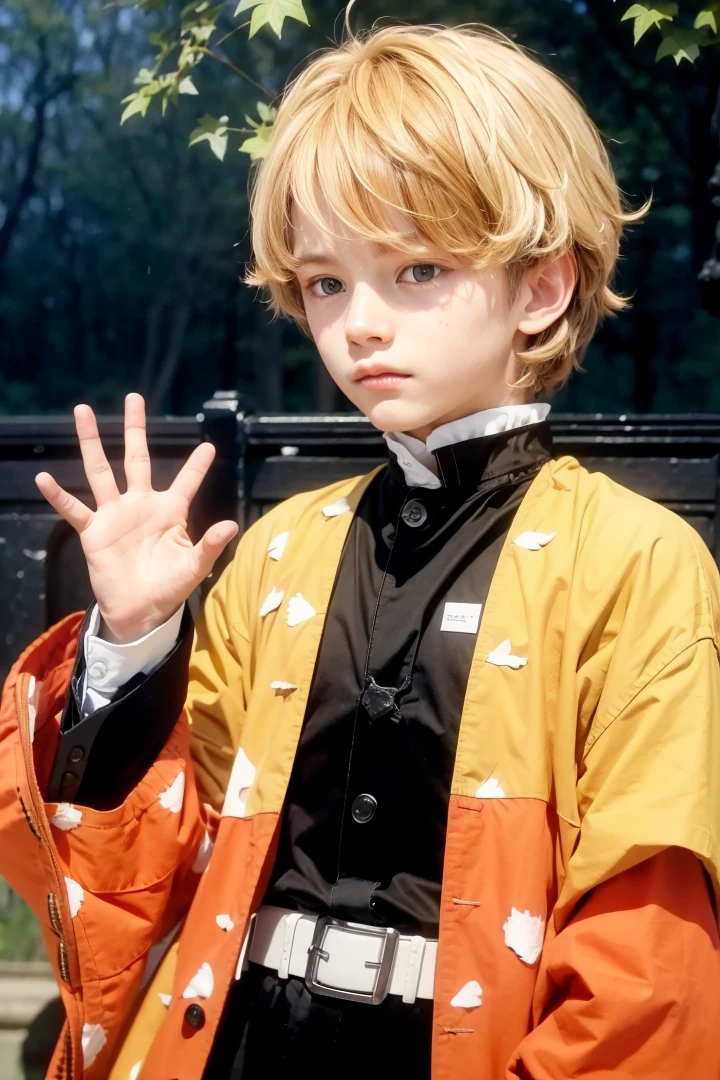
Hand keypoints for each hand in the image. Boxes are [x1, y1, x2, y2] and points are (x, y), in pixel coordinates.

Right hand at [35, 393, 238, 643]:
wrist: (141, 611)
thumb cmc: (170, 588)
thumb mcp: (195, 567)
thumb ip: (211, 545)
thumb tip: (231, 524)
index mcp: (170, 511)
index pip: (187, 482)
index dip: (197, 465)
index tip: (209, 446)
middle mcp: (141, 505)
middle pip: (137, 458)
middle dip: (135, 429)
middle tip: (134, 398)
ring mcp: (115, 515)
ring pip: (101, 471)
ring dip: (91, 442)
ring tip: (83, 411)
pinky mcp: (94, 532)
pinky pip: (74, 510)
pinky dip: (59, 496)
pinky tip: (45, 478)